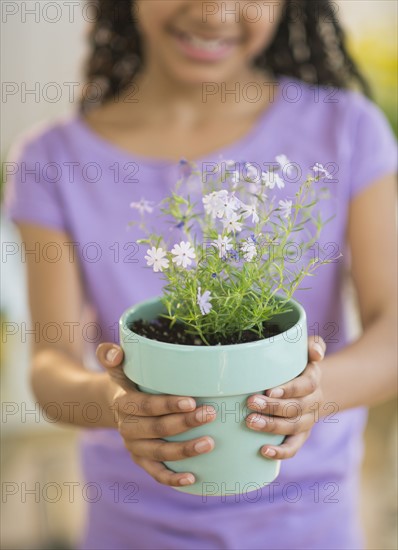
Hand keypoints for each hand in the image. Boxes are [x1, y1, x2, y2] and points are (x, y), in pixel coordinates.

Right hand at [96, 343, 215, 486]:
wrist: (113, 404)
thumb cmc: (126, 380)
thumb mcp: (117, 366)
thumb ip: (111, 355)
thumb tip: (113, 351)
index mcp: (123, 404)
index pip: (146, 405)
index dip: (167, 405)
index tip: (191, 401)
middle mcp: (127, 428)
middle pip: (157, 429)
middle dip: (185, 423)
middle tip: (210, 414)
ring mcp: (134, 447)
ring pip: (160, 453)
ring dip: (185, 450)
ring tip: (209, 443)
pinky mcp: (142, 461)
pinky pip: (156, 473)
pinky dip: (172, 479)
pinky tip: (192, 478)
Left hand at [246, 336, 325, 459]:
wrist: (309, 386)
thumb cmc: (299, 363)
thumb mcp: (306, 349)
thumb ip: (313, 344)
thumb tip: (317, 352)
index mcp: (313, 379)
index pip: (306, 386)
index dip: (289, 390)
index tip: (268, 390)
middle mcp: (313, 401)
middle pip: (297, 408)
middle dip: (272, 407)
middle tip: (250, 403)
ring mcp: (307, 420)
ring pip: (294, 427)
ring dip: (272, 426)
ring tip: (251, 422)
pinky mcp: (300, 435)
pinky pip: (294, 447)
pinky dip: (281, 452)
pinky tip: (264, 451)